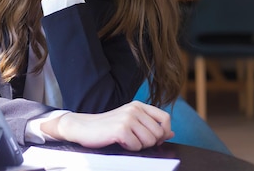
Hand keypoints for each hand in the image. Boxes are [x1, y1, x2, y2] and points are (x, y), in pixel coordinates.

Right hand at [40, 101, 173, 150]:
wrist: (83, 127)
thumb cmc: (107, 126)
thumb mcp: (130, 121)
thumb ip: (150, 125)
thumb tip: (170, 132)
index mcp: (138, 106)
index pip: (165, 118)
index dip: (164, 132)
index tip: (155, 138)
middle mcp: (134, 109)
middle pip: (158, 133)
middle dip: (149, 142)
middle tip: (133, 139)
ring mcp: (128, 118)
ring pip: (149, 141)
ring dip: (138, 145)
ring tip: (125, 139)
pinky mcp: (121, 129)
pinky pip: (136, 146)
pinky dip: (129, 148)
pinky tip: (118, 141)